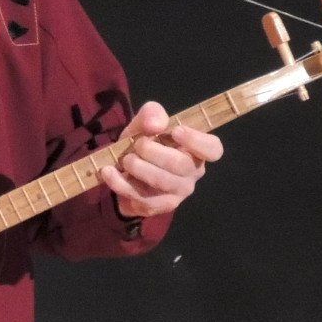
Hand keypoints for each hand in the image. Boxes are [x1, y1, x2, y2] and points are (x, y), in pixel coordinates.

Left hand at [99, 101, 223, 218]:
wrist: (123, 172)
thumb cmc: (143, 144)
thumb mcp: (144, 124)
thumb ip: (151, 115)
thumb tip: (155, 124)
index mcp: (195, 150)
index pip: (213, 149)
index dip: (197, 140)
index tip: (175, 131)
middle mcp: (191, 173)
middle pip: (182, 165)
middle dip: (154, 152)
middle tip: (137, 145)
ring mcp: (177, 192)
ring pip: (162, 182)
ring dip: (139, 167)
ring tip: (124, 159)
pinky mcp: (158, 206)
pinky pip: (142, 198)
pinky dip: (121, 183)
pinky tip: (109, 172)